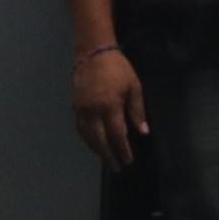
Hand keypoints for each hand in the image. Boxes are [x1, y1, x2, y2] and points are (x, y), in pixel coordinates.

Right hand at [70, 41, 146, 169]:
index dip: (123, 150)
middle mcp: (93, 110)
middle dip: (108, 155)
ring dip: (96, 150)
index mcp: (110, 106)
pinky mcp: (75, 106)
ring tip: (105, 158)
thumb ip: (137, 111)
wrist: (93, 52)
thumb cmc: (118, 68)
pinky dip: (87, 139)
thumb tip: (143, 132)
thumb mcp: (134, 86)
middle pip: (100, 140)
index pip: (117, 135)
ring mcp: (82, 109)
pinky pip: (80, 128)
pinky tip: (93, 144)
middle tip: (115, 167)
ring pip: (87, 136)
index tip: (128, 160)